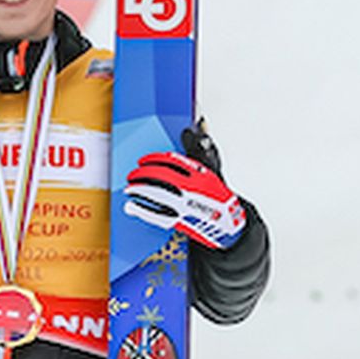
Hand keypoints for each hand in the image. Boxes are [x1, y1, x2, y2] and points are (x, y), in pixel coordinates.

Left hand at [124, 123, 243, 249]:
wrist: (230, 225)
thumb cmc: (220, 201)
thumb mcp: (211, 174)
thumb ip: (195, 156)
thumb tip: (188, 133)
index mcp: (199, 175)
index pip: (171, 161)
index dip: (153, 159)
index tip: (143, 161)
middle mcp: (191, 188)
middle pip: (160, 175)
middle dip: (142, 174)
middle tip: (132, 175)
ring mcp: (184, 205)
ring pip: (156, 193)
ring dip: (138, 189)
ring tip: (129, 189)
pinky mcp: (180, 221)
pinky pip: (156, 214)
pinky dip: (142, 210)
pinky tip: (132, 206)